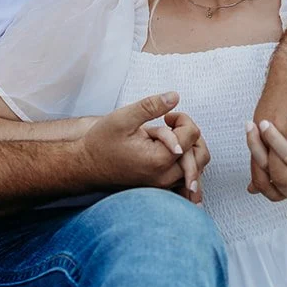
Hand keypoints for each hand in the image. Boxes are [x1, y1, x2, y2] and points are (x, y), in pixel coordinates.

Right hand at [80, 93, 202, 194]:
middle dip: (190, 135)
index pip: (191, 134)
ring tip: (167, 140)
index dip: (182, 118)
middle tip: (171, 126)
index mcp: (159, 160)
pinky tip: (176, 155)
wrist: (86, 167)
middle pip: (200, 155)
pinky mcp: (159, 190)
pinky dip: (185, 167)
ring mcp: (163, 187)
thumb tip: (175, 96)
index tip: (166, 116)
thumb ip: (151, 106)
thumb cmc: (101, 143)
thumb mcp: (123, 118)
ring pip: (195, 169)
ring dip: (188, 150)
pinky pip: (184, 180)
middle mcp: (165, 178)